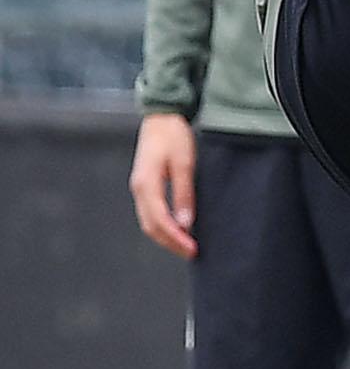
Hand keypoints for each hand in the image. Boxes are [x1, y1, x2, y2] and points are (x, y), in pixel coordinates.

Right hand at [129, 113, 196, 258]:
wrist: (161, 117)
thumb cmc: (173, 136)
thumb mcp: (185, 163)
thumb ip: (184, 194)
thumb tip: (185, 223)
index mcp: (146, 185)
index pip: (160, 222)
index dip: (176, 238)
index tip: (192, 249)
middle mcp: (139, 190)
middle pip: (151, 226)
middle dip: (170, 242)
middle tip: (191, 252)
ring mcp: (139, 188)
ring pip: (149, 222)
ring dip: (166, 236)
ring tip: (185, 244)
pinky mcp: (144, 186)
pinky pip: (150, 212)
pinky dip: (162, 225)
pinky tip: (177, 228)